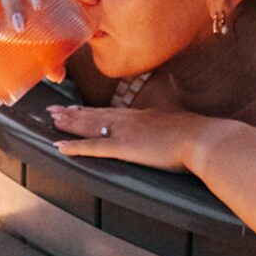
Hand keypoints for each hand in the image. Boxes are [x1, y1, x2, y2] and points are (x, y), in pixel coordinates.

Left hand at [47, 104, 217, 173]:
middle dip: (72, 113)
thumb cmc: (199, 136)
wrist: (204, 139)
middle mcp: (130, 120)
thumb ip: (172, 125)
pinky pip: (93, 147)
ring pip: (89, 126)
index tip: (77, 107)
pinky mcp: (123, 148)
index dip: (92, 110)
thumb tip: (176, 128)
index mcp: (143, 115)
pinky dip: (74, 147)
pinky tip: (59, 146)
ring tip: (52, 120)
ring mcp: (125, 132)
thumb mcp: (182, 125)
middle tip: (53, 110)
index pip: (111, 111)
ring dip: (68, 124)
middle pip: (95, 115)